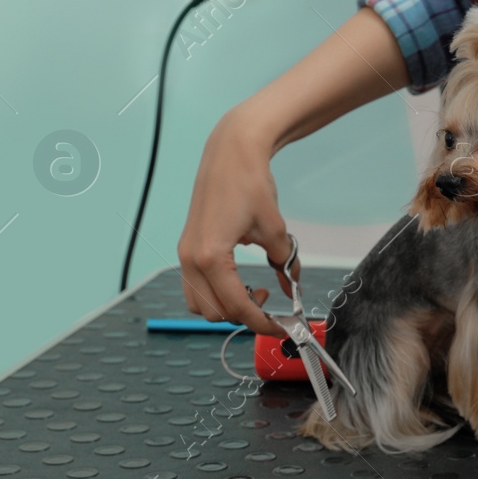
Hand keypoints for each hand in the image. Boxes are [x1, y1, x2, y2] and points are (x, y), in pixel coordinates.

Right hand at [175, 111, 296, 336]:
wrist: (231, 154)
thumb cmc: (251, 184)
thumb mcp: (275, 228)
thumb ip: (285, 262)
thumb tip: (292, 285)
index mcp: (211, 257)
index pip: (236, 306)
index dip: (261, 322)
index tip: (281, 325)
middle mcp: (190, 260)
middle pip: (214, 311)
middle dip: (243, 314)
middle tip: (269, 301)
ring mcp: (184, 254)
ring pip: (200, 303)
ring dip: (226, 306)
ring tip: (253, 290)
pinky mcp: (186, 247)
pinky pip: (195, 286)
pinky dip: (214, 292)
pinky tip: (238, 278)